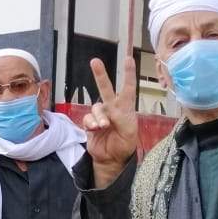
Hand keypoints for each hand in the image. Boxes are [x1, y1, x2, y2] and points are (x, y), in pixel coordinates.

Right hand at [82, 55, 138, 187]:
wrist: (111, 159)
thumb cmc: (124, 144)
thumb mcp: (130, 132)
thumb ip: (121, 119)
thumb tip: (108, 113)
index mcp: (126, 109)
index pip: (128, 88)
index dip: (128, 74)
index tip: (128, 59)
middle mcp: (112, 108)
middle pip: (105, 88)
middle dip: (100, 75)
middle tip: (94, 61)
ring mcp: (100, 115)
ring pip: (95, 108)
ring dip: (98, 117)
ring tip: (103, 127)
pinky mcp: (89, 123)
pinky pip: (87, 118)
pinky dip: (91, 123)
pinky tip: (95, 130)